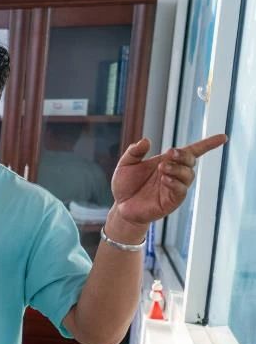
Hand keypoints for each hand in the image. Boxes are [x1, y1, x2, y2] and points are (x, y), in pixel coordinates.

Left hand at [111, 134, 226, 225]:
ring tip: (162, 167)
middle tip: (170, 153)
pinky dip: (175, 183)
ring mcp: (174, 188)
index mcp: (167, 162)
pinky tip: (165, 179)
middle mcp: (174, 174)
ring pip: (188, 175)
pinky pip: (180, 191)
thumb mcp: (126, 164)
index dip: (208, 144)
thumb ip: (134, 152)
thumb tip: (146, 140)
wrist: (120, 206)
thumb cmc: (125, 185)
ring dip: (178, 168)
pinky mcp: (171, 201)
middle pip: (191, 161)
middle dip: (183, 155)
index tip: (223, 137)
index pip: (191, 151)